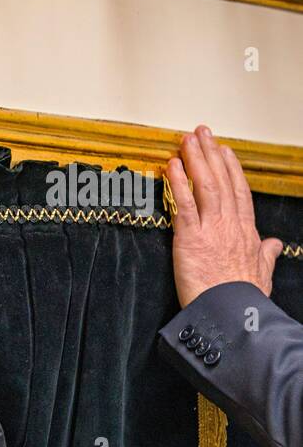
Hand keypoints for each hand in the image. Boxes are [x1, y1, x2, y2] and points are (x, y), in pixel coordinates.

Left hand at [166, 125, 281, 306]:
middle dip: (211, 154)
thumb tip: (274, 244)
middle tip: (201, 132)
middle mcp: (231, 225)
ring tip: (187, 138)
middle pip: (222, 181)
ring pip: (206, 186)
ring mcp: (212, 230)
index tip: (224, 151)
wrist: (231, 314)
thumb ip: (266, 256)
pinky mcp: (191, 239)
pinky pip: (184, 204)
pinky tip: (172, 165)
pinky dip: (178, 183)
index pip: (239, 193)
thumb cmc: (243, 300)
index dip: (231, 169)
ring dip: (195, 159)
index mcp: (246, 233)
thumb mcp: (262, 275)